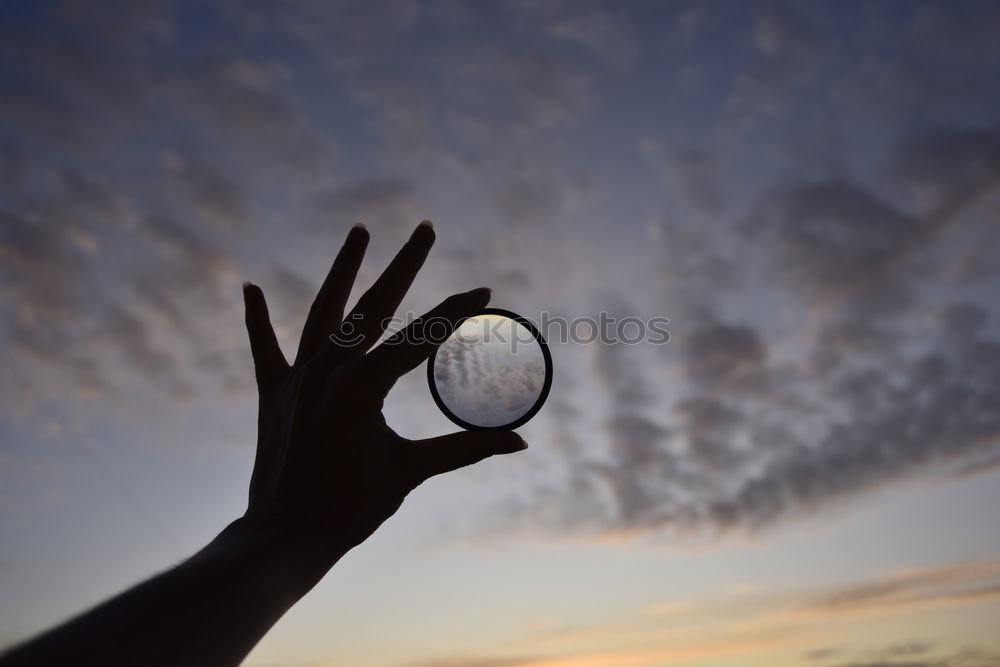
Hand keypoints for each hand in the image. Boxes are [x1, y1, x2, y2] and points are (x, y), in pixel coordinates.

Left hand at [239, 221, 526, 558]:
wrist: (285, 539)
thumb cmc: (351, 509)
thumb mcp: (412, 471)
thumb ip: (466, 448)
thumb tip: (520, 442)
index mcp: (363, 385)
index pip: (421, 338)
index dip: (455, 312)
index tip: (483, 289)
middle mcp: (327, 370)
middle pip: (373, 305)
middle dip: (403, 264)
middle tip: (425, 227)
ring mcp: (296, 379)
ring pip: (322, 310)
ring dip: (342, 269)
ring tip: (360, 231)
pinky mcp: (273, 394)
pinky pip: (263, 349)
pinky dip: (256, 319)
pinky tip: (249, 286)